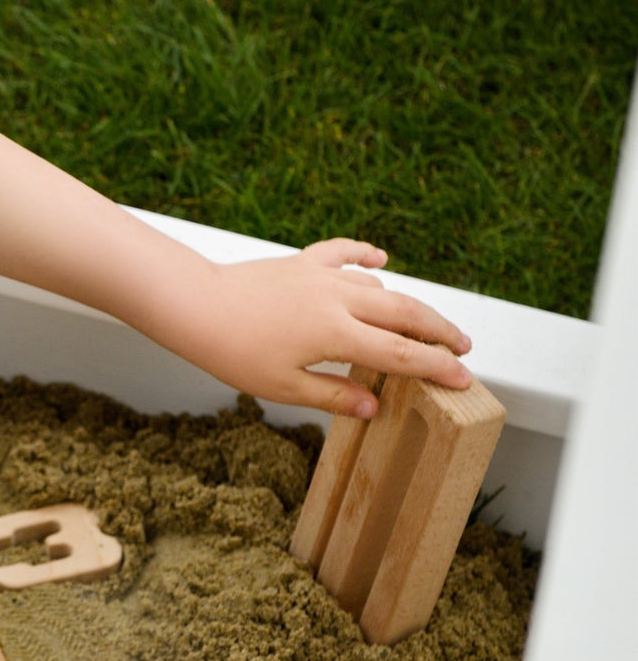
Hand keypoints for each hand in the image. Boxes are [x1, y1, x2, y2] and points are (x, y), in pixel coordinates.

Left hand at [189, 239, 471, 417]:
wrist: (196, 306)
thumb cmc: (232, 351)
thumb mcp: (283, 388)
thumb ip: (333, 396)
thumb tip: (374, 406)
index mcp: (337, 335)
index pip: (401, 354)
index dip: (436, 368)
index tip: (463, 379)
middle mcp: (338, 300)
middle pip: (405, 314)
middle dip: (439, 332)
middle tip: (463, 348)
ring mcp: (321, 277)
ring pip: (379, 287)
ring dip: (404, 304)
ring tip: (421, 324)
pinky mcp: (302, 263)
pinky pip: (343, 254)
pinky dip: (365, 256)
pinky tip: (380, 260)